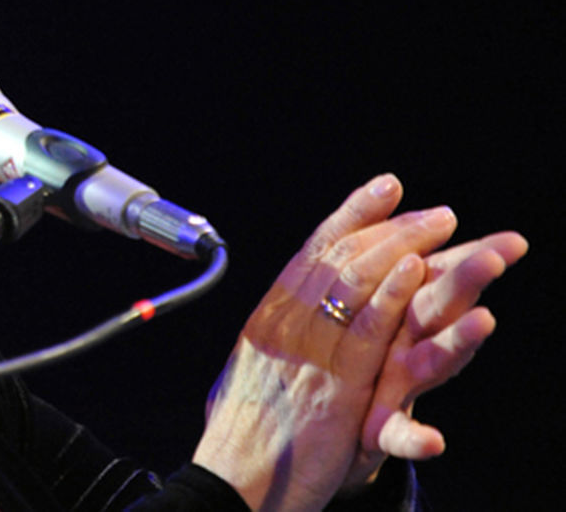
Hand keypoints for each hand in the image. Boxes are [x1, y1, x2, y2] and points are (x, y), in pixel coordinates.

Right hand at [193, 174, 461, 510]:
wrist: (232, 481)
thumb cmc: (243, 437)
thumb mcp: (253, 373)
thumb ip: (277, 342)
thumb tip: (286, 320)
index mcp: (267, 320)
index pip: (313, 252)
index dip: (353, 215)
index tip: (385, 188)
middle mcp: (283, 326)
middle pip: (339, 258)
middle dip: (388, 226)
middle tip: (429, 209)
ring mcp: (306, 353)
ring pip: (354, 283)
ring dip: (401, 247)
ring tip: (438, 225)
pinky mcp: (332, 387)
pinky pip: (363, 330)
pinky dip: (389, 293)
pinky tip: (414, 269)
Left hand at [342, 229, 526, 488]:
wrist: (327, 428)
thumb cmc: (353, 353)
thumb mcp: (362, 298)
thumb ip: (378, 253)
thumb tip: (389, 187)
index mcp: (399, 308)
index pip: (434, 269)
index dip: (462, 250)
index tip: (499, 229)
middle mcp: (407, 342)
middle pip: (440, 303)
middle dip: (466, 278)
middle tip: (499, 253)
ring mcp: (399, 387)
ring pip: (433, 361)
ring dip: (458, 342)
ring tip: (485, 321)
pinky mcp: (384, 429)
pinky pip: (400, 434)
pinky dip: (416, 438)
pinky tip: (434, 441)